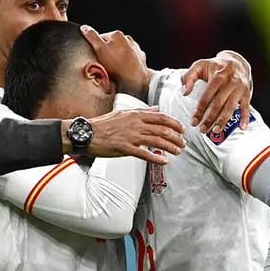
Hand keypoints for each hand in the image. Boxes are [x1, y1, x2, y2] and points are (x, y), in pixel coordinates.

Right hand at [63, 107, 184, 164]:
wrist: (87, 134)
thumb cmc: (103, 124)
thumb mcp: (123, 113)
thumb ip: (142, 111)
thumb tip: (156, 108)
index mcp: (136, 115)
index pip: (162, 118)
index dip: (175, 124)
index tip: (182, 130)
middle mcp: (136, 124)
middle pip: (163, 130)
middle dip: (176, 138)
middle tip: (182, 144)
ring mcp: (131, 137)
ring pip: (157, 141)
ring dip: (170, 147)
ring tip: (177, 152)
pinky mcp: (125, 148)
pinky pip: (145, 154)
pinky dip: (157, 158)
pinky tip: (164, 161)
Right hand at [80, 26, 149, 100]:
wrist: (134, 80)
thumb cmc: (117, 66)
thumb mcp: (99, 50)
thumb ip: (91, 37)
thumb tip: (85, 28)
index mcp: (117, 35)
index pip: (102, 37)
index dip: (97, 47)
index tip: (97, 55)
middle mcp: (128, 39)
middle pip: (112, 44)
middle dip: (108, 52)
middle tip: (105, 63)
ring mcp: (135, 48)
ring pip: (122, 51)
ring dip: (117, 57)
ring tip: (114, 68)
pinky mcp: (140, 57)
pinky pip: (130, 58)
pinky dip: (126, 62)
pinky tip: (122, 69)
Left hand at [181, 50, 252, 133]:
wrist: (237, 61)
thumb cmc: (214, 66)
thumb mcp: (199, 65)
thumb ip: (188, 77)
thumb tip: (184, 92)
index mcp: (218, 76)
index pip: (207, 96)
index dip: (199, 110)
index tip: (193, 121)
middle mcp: (230, 82)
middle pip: (218, 104)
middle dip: (210, 118)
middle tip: (202, 129)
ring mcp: (239, 88)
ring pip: (231, 107)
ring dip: (223, 120)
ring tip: (215, 131)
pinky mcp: (246, 93)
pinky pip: (246, 107)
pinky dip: (245, 117)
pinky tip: (242, 127)